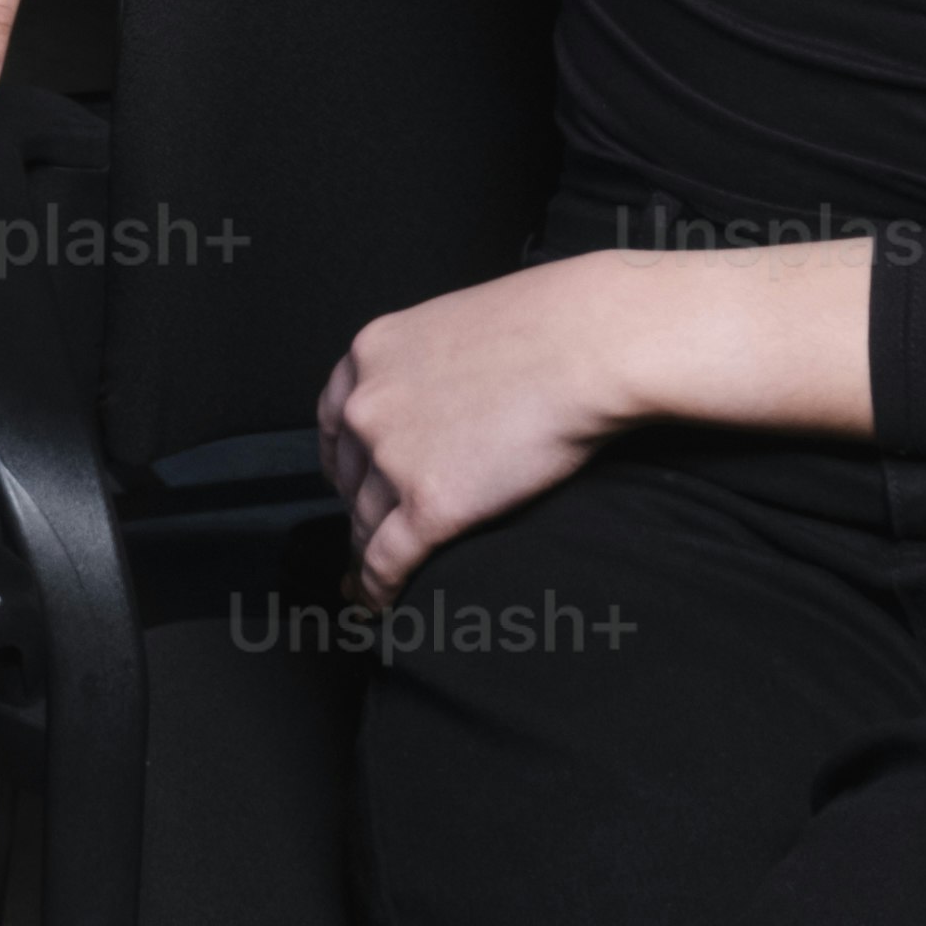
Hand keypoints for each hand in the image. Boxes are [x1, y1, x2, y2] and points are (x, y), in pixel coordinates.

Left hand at [319, 255, 636, 594]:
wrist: (591, 343)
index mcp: (371, 354)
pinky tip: (383, 601)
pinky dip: (381, 587)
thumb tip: (441, 399)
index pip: (334, 421)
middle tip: (376, 529)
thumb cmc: (552, 323)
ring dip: (372, 551)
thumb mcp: (461, 325)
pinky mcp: (431, 505)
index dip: (345, 459)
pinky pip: (387, 561)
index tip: (352, 480)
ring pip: (366, 524)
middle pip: (349, 477)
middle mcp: (368, 405)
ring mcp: (394, 458)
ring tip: (381, 575)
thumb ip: (432, 364)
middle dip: (362, 505)